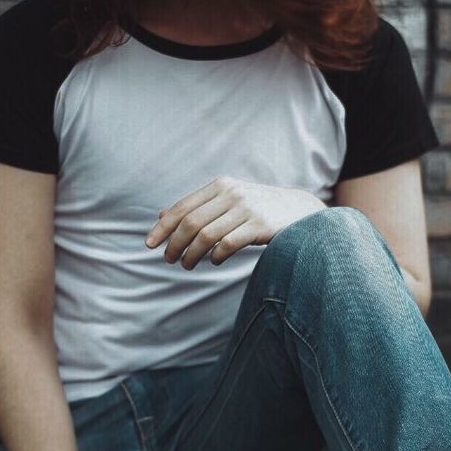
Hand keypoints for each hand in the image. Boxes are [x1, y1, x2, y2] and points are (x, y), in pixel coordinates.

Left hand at [144, 176, 324, 268]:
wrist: (301, 212)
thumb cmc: (259, 209)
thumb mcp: (228, 201)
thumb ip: (198, 207)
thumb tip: (162, 216)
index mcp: (221, 185)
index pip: (182, 208)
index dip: (163, 228)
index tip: (149, 244)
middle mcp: (232, 194)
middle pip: (190, 223)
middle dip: (174, 244)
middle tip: (169, 259)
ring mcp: (247, 208)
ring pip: (206, 236)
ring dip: (191, 254)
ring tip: (187, 265)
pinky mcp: (259, 225)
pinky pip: (228, 244)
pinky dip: (215, 256)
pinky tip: (214, 261)